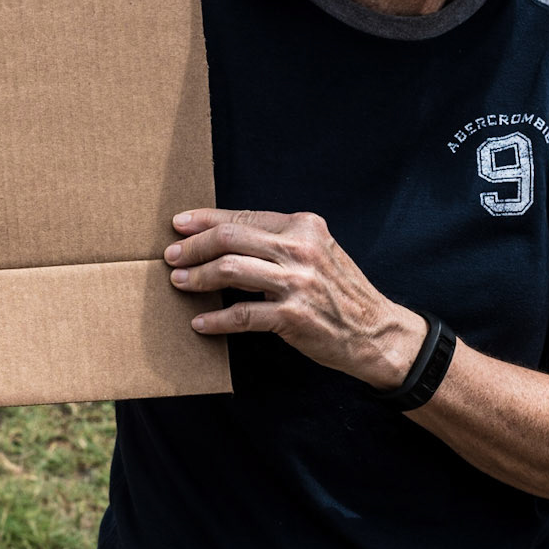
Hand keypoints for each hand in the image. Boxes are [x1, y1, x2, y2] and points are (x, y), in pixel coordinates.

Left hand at [165, 207, 428, 386]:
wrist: (376, 332)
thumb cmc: (339, 292)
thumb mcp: (317, 253)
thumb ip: (279, 242)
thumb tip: (225, 238)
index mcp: (304, 226)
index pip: (244, 216)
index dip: (205, 219)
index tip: (179, 224)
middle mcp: (301, 248)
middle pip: (230, 238)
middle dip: (194, 246)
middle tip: (172, 256)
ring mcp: (298, 282)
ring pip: (231, 269)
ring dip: (198, 277)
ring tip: (180, 283)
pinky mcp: (293, 316)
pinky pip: (242, 315)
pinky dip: (216, 320)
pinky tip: (201, 323)